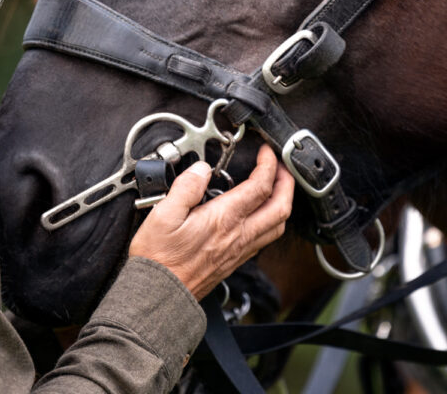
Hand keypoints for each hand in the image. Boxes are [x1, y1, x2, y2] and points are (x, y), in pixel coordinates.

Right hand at [127, 144, 293, 298]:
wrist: (160, 294)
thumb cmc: (159, 259)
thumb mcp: (163, 215)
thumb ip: (185, 188)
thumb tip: (201, 169)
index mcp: (223, 219)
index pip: (260, 186)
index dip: (268, 164)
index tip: (265, 151)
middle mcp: (238, 235)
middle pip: (281, 206)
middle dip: (287, 181)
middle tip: (281, 165)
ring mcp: (240, 250)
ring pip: (277, 225)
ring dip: (283, 201)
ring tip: (276, 187)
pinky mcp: (235, 260)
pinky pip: (265, 238)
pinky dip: (271, 220)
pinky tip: (259, 214)